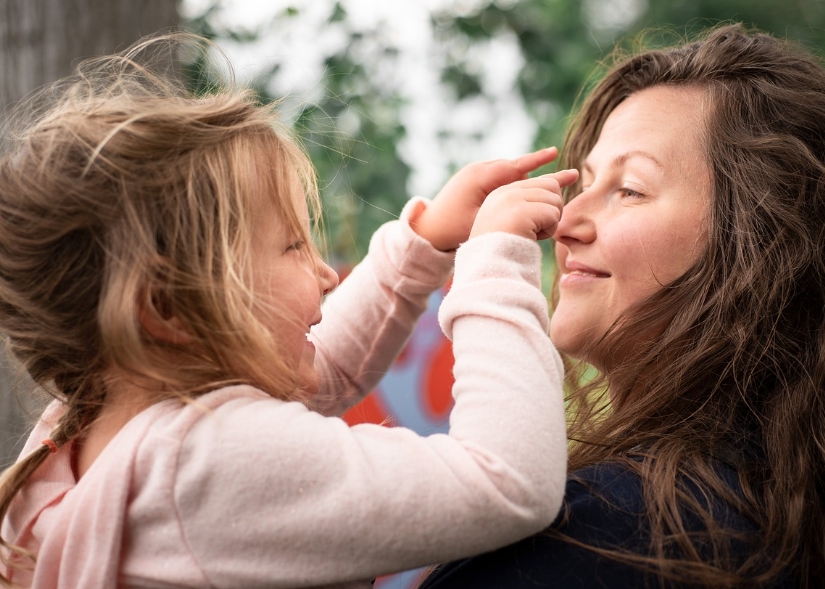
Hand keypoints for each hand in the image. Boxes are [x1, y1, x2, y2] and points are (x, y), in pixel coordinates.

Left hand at [410, 147, 559, 250]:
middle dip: (535, 175)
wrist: (427, 228)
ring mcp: (473, 174)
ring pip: (507, 174)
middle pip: (514, 169)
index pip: (515, 165)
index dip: (537, 160)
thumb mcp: (482, 220)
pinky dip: (510, 184)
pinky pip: (498, 178)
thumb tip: (531, 200)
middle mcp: (477, 170)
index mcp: (480, 176)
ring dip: (522, 181)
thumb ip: (506, 208)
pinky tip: (520, 194)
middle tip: (560, 178)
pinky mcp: (471, 182)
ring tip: (542, 190)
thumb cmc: (453, 229)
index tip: (555, 153)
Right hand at [469, 169, 578, 240]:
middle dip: (553, 209)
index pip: (538, 180)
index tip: (575, 174)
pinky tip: (532, 238)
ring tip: (532, 234)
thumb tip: (559, 187)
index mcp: (502, 194)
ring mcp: (512, 199)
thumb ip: (531, 205)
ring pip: (554, 200)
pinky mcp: (521, 211)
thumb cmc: (505, 250)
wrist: (489, 266)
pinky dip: (548, 231)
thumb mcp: (515, 221)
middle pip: (551, 187)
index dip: (558, 179)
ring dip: (550, 222)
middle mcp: (506, 192)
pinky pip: (552, 215)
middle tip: (539, 229)